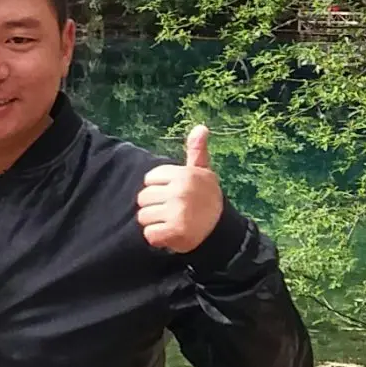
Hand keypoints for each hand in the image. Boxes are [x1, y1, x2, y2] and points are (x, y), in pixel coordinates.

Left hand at [138, 126, 223, 253]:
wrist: (222, 230)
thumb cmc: (207, 199)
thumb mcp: (203, 173)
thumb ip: (197, 151)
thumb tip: (201, 127)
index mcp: (184, 174)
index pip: (149, 179)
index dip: (159, 189)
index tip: (176, 194)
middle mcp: (181, 190)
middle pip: (143, 198)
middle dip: (155, 207)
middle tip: (175, 211)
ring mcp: (178, 210)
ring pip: (143, 216)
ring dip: (155, 224)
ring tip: (173, 222)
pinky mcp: (175, 231)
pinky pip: (149, 234)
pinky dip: (158, 239)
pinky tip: (172, 235)